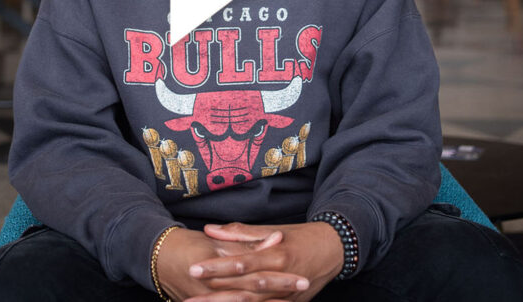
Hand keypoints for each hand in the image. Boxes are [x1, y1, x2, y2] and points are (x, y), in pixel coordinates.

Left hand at [184, 222, 343, 301]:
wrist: (334, 250)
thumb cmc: (301, 237)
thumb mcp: (272, 229)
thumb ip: (240, 232)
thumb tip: (210, 229)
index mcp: (276, 255)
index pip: (240, 263)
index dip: (216, 267)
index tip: (193, 268)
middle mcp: (281, 279)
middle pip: (242, 290)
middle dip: (214, 296)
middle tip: (188, 299)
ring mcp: (287, 297)